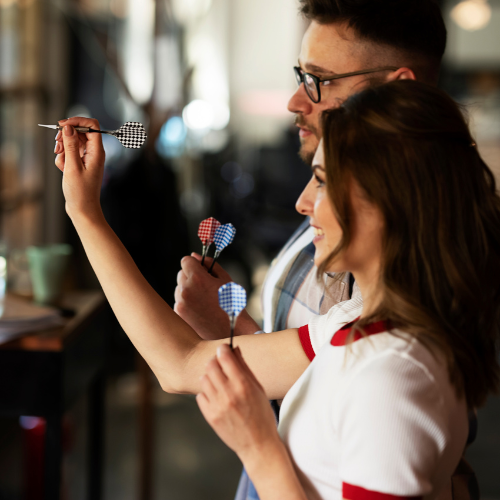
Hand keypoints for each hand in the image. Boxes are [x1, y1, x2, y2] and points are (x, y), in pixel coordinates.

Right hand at [54, 117, 104, 220]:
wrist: (83, 209)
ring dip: (63, 150)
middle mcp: (94, 153)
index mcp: (97, 151)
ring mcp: (87, 158)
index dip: (77, 121)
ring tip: (62, 163)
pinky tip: (63, 170)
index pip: (92, 125)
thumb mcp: (72, 166)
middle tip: (57, 147)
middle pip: (79, 132)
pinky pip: (69, 154)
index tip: (62, 125)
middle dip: (65, 137)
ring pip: (72, 143)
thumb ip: (71, 145)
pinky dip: (64, 159)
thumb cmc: (81, 192)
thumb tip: (68, 127)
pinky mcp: (81, 164)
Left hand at [174, 254, 259, 339]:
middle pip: (181, 273)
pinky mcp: (178, 313)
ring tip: (204, 300)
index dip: (194, 263)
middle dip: (191, 276)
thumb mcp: (225, 279)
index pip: (186, 260)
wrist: (231, 331)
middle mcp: (186, 289)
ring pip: (179, 287)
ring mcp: (180, 303)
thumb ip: (209, 264)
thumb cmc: (231, 303)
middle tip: (205, 286)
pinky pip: (178, 300)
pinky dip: (186, 302)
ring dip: (188, 289)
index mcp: (198, 278)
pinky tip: (199, 309)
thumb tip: (195, 255)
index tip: (200, 269)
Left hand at [196, 344, 280, 462]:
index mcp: (243, 385)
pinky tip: (216, 396)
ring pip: (204, 379)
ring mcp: (217, 406)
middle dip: (215, 361)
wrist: (258, 444)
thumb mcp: (259, 389)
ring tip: (218, 382)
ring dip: (210, 377)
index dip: (223, 349)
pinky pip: (200, 396)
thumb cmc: (262, 416)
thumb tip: (235, 351)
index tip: (223, 348)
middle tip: (220, 364)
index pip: (225, 358)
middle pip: (211, 366)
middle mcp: (229, 394)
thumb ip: (245, 368)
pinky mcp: (210, 416)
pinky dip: (207, 393)